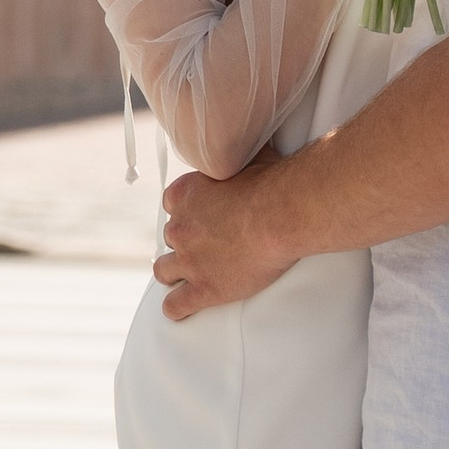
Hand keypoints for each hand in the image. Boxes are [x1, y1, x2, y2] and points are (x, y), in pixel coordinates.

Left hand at [155, 152, 302, 318]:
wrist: (284, 214)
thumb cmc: (274, 182)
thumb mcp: (251, 157)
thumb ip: (238, 155)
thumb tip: (247, 139)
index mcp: (186, 194)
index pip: (172, 203)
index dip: (187, 211)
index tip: (201, 215)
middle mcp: (180, 227)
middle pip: (170, 236)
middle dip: (185, 240)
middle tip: (204, 245)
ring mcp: (189, 260)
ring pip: (164, 270)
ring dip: (173, 272)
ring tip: (185, 276)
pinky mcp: (204, 288)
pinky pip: (176, 305)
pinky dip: (177, 308)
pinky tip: (180, 310)